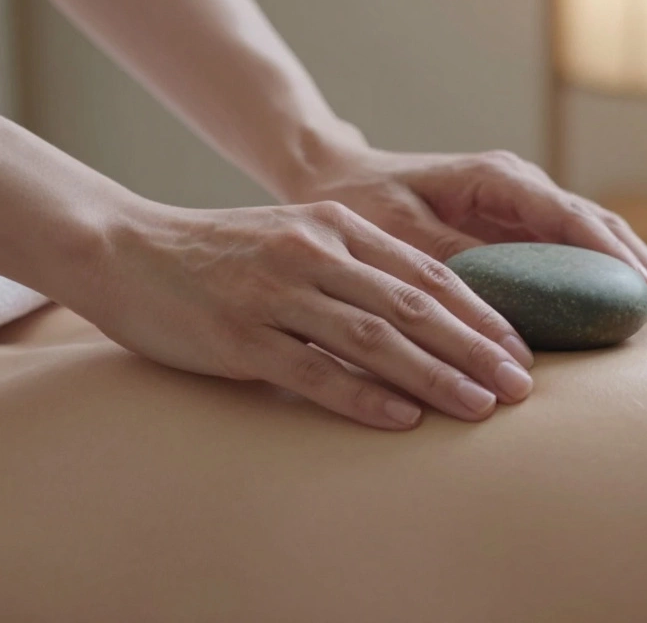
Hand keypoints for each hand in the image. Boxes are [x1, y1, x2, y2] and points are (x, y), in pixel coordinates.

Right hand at [77, 200, 535, 429]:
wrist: (126, 249)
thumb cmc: (220, 251)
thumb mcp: (295, 236)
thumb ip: (354, 264)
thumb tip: (425, 311)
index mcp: (335, 228)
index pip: (426, 273)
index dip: (480, 312)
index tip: (519, 347)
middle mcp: (313, 254)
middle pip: (413, 307)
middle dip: (475, 349)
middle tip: (520, 385)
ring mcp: (276, 294)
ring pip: (374, 339)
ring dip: (434, 376)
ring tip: (480, 407)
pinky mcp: (240, 337)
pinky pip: (313, 371)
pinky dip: (363, 397)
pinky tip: (403, 419)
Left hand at [293, 146, 646, 316]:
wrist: (339, 182)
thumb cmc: (364, 203)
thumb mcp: (400, 232)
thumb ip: (454, 257)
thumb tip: (503, 298)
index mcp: (497, 179)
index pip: (572, 219)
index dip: (616, 259)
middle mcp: (520, 187)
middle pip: (599, 226)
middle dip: (643, 265)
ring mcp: (524, 206)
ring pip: (596, 237)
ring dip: (637, 270)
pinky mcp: (519, 228)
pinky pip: (574, 251)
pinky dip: (608, 275)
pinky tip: (640, 301)